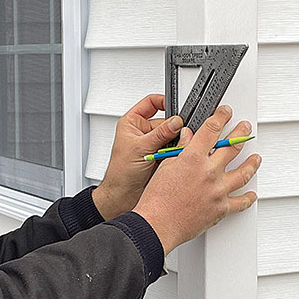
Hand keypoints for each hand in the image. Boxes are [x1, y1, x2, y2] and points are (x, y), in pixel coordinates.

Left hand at [93, 94, 183, 219]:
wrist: (123, 196)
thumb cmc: (120, 172)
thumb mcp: (140, 148)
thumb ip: (160, 133)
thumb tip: (176, 121)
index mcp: (133, 123)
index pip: (151, 102)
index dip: (163, 102)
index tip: (175, 109)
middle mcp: (144, 132)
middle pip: (166, 121)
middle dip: (173, 129)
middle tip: (176, 137)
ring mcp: (154, 144)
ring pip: (173, 136)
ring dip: (176, 143)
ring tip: (172, 151)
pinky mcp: (163, 156)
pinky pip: (176, 150)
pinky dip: (178, 153)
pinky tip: (174, 158)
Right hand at [132, 106, 259, 252]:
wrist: (158, 224)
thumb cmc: (157, 200)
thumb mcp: (165, 166)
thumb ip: (181, 149)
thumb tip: (188, 138)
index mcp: (193, 158)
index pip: (212, 129)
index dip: (221, 117)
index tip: (225, 113)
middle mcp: (209, 171)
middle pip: (232, 147)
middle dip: (241, 134)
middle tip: (244, 129)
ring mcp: (218, 190)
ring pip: (243, 172)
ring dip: (252, 163)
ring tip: (256, 158)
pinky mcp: (221, 208)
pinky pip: (240, 202)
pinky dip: (248, 198)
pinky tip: (252, 194)